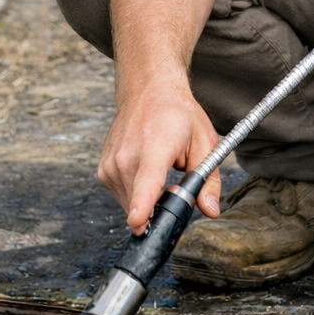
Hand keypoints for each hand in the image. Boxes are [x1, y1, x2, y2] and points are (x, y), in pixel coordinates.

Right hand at [98, 77, 221, 235]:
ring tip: (158, 169)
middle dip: (160, 207)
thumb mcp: (205, 142)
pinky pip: (122, 196)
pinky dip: (135, 191)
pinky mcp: (103, 171)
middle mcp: (127, 157)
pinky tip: (144, 169)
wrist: (148, 90)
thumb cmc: (178, 114)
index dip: (142, 207)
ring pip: (131, 205)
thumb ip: (208, 179)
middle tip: (174, 182)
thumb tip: (210, 210)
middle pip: (142, 205)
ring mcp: (111, 164)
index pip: (146, 183)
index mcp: (155, 148)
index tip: (138, 223)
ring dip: (148, 199)